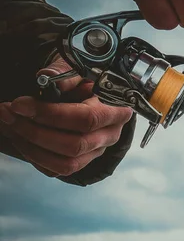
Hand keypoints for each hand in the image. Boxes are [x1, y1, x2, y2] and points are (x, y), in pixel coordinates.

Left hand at [0, 56, 132, 177]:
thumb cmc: (84, 81)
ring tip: (10, 126)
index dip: (50, 114)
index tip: (19, 104)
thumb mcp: (77, 70)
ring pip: (66, 163)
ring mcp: (96, 152)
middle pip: (75, 145)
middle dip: (35, 132)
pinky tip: (20, 138)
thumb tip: (47, 78)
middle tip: (8, 114)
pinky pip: (56, 170)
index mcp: (115, 111)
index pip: (86, 119)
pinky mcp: (82, 162)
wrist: (91, 96)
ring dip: (31, 148)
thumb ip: (64, 73)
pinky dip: (33, 157)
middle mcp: (110, 136)